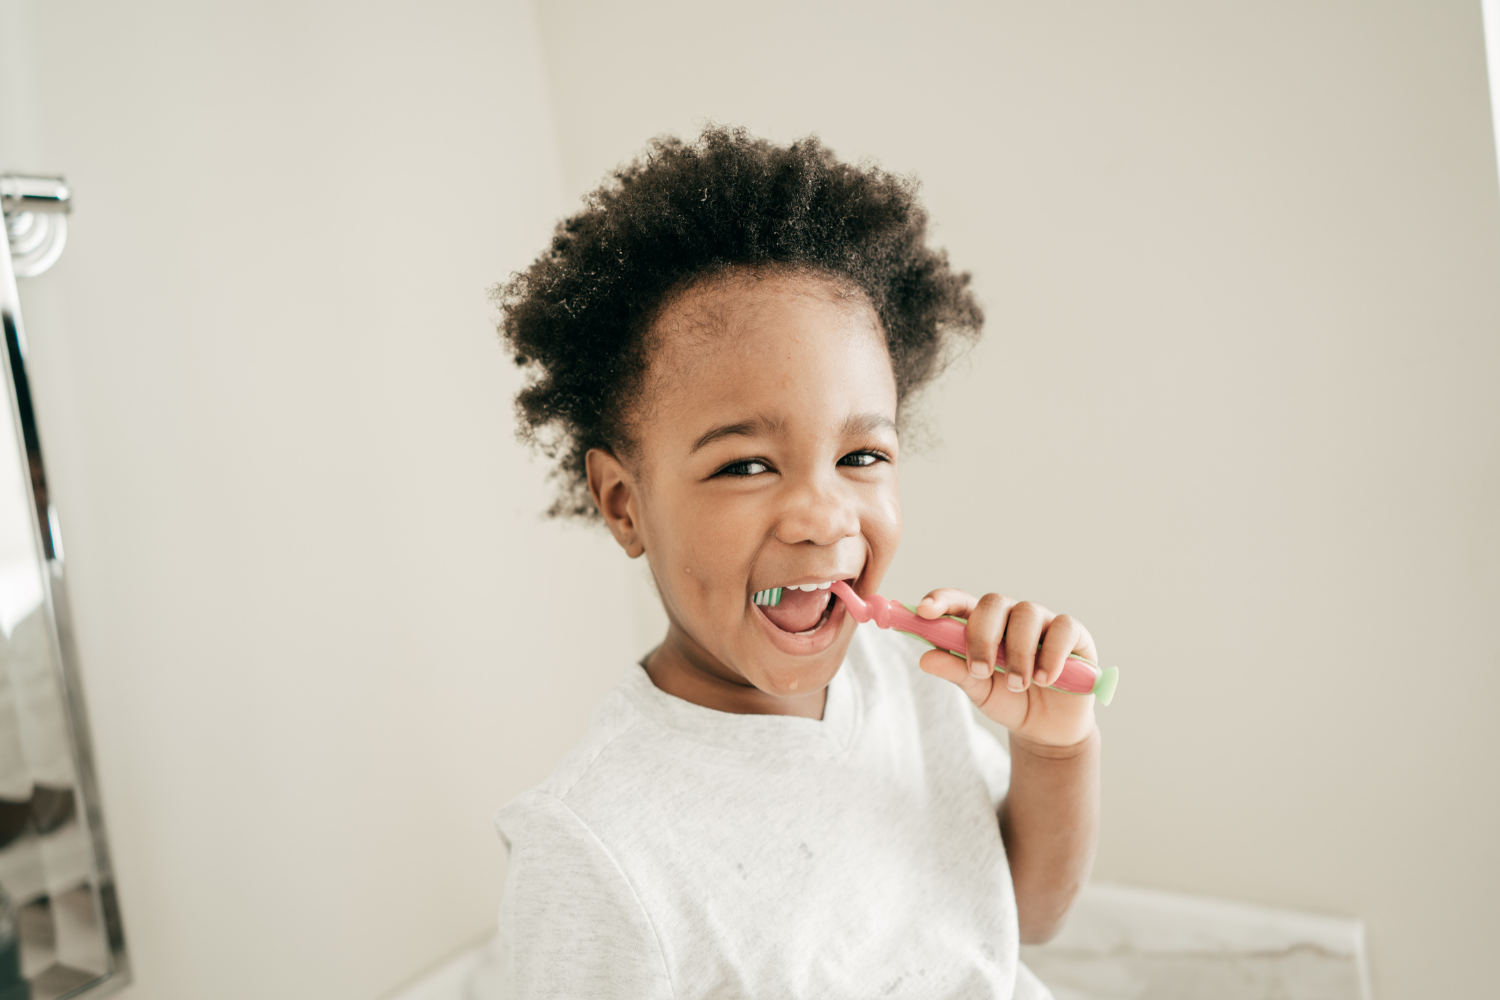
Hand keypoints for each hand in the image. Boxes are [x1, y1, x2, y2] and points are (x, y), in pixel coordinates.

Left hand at [914, 589, 1096, 748]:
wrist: (1046, 728)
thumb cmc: (1008, 700)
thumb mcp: (978, 689)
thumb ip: (956, 671)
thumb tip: (925, 658)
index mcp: (982, 624)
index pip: (959, 600)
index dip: (941, 600)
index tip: (924, 611)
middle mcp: (1011, 616)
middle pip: (993, 603)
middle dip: (982, 636)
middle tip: (980, 671)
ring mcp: (1042, 622)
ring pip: (1026, 614)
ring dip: (1018, 653)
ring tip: (1016, 685)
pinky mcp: (1073, 634)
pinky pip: (1063, 629)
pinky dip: (1051, 654)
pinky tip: (1045, 680)